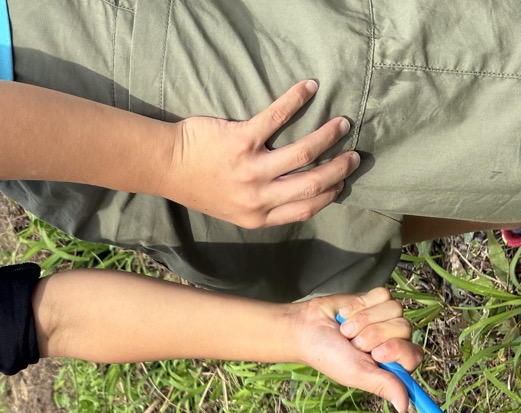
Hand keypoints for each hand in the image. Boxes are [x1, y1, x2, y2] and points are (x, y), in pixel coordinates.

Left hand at [164, 81, 358, 229]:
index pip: (306, 208)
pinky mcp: (241, 140)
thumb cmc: (199, 185)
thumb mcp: (233, 209)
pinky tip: (309, 88)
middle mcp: (257, 197)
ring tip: (341, 124)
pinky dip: (295, 99)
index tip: (342, 183)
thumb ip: (262, 205)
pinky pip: (276, 117)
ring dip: (327, 136)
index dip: (329, 195)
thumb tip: (294, 195)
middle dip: (339, 169)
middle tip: (354, 155)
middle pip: (312, 183)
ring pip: (302, 154)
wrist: (166, 168)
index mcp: (258, 215)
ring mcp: (250, 169)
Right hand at [292, 288, 420, 412]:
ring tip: (348, 330)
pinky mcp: (377, 301)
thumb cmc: (329, 356)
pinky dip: (360, 305)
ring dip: (365, 319)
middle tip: (354, 343)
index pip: (414, 355)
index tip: (376, 354)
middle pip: (404, 329)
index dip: (397, 350)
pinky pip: (382, 296)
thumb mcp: (357, 374)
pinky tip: (347, 314)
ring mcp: (386, 319)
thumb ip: (384, 385)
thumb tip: (404, 407)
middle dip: (374, 334)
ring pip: (395, 310)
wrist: (308, 328)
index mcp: (392, 364)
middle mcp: (393, 341)